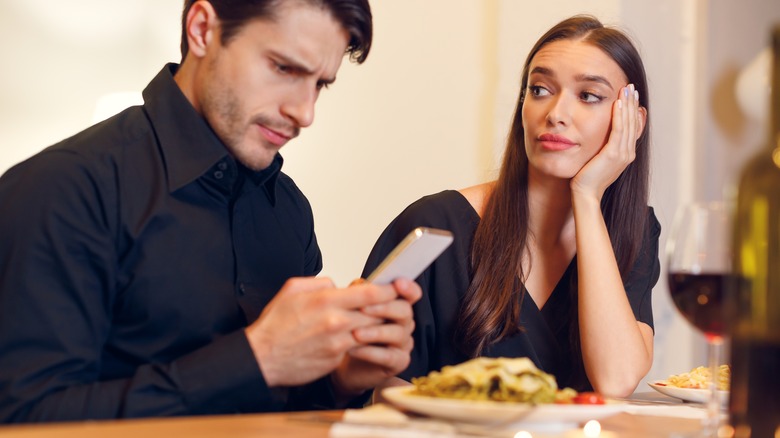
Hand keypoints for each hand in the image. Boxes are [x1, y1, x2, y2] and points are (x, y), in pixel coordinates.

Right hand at [244, 277, 399, 386]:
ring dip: (376, 327)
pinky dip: (361, 343)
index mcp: (327, 301)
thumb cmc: (275, 325)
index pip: (371, 294)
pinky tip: (359, 339)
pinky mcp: (336, 360)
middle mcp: (336, 322)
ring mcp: (338, 343)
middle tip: (394, 304)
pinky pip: (356, 348)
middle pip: (377, 314)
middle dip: (387, 309)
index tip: (397, 287)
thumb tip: (337, 285)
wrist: (262, 357)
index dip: (389, 289)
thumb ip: (320, 283)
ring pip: (371, 332)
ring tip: (378, 321)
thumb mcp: (292, 289)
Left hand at [330, 278, 421, 400]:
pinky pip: (389, 356)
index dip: (408, 287)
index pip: (411, 293)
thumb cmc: (352, 331)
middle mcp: (404, 323)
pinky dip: (370, 352)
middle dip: (384, 308)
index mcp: (397, 305)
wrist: (345, 362)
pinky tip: (353, 350)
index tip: (397, 283)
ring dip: (374, 332)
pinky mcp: (399, 362)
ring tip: (354, 333)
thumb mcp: (352, 309)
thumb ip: (359, 294)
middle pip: (405, 311)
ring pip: (398, 334)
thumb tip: (359, 284)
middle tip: (363, 309)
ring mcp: (403, 343)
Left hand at [570, 83, 645, 200]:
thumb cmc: (587, 178)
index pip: (633, 127)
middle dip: (632, 103)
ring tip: (627, 89)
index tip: (631, 96)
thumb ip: (604, 146)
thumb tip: (601, 134)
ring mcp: (623, 154)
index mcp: (626, 154)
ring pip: (627, 124)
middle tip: (631, 87)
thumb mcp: (599, 159)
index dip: (633, 110)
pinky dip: (619, 116)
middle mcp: (628, 153)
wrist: (585, 194)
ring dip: (628, 105)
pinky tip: (618, 103)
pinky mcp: (613, 154)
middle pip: (633, 122)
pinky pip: (618, 130)